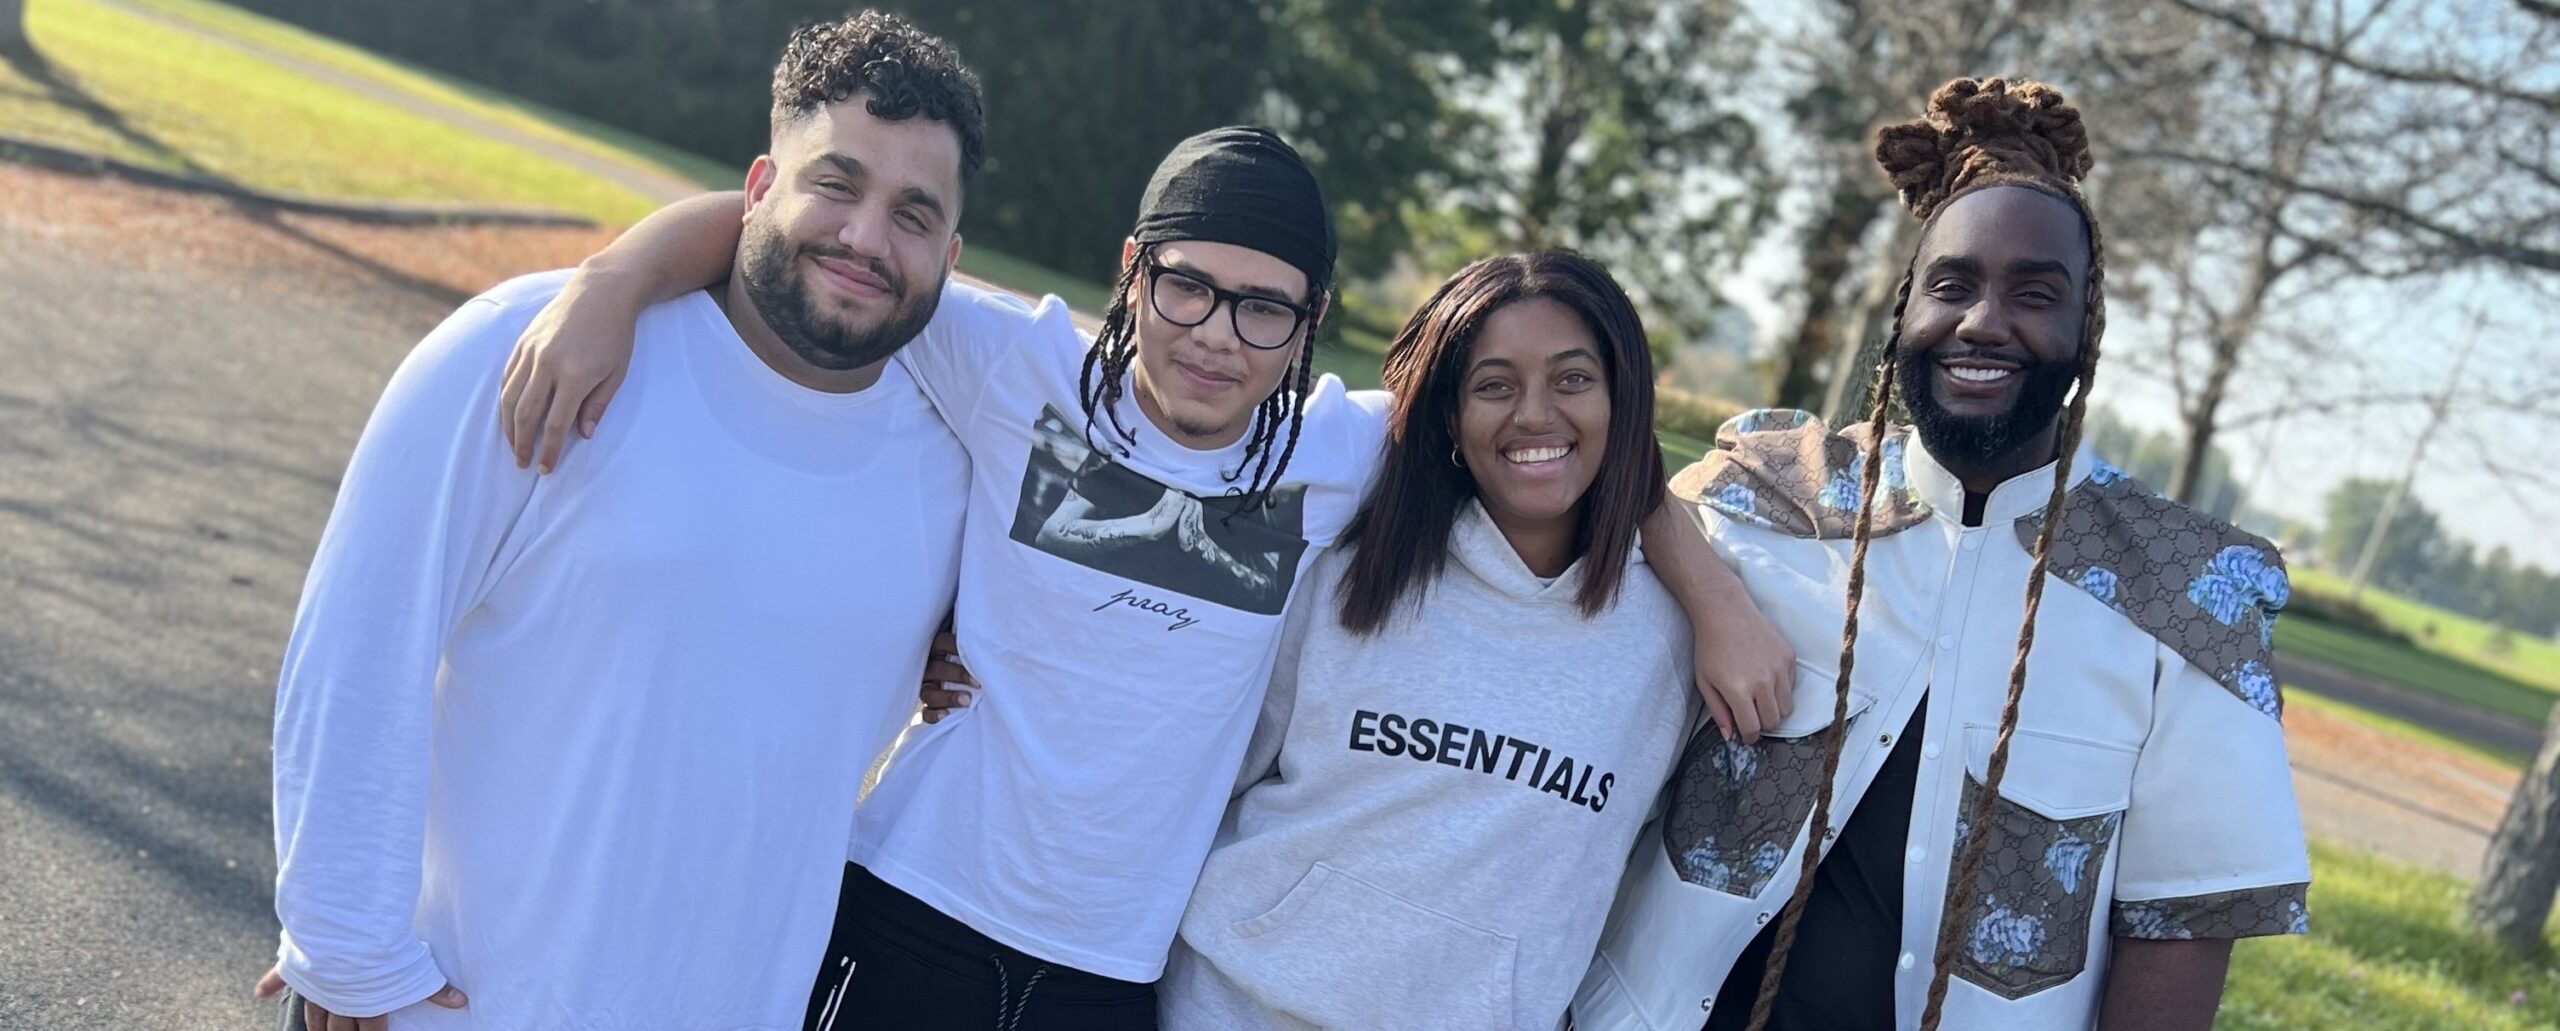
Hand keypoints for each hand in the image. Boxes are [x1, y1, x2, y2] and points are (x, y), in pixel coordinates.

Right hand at [255, 965, 466, 1029]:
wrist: (342, 927)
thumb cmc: (380, 950)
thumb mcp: (414, 969)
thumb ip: (434, 987)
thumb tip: (461, 1002)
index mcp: (364, 1003)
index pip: (370, 1030)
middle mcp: (336, 999)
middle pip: (338, 1027)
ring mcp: (314, 983)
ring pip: (312, 1011)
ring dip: (315, 1024)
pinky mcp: (296, 964)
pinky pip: (279, 976)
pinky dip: (269, 984)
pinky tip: (260, 993)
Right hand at [498, 269, 642, 473]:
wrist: (601, 292)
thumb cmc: (616, 335)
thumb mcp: (617, 372)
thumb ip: (598, 405)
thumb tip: (582, 436)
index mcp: (575, 375)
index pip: (555, 424)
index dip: (549, 450)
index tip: (546, 469)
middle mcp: (548, 364)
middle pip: (526, 414)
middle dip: (523, 444)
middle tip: (523, 464)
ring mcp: (532, 352)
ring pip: (510, 397)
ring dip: (509, 427)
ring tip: (514, 446)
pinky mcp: (523, 342)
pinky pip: (507, 377)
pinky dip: (505, 399)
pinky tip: (508, 416)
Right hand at [917, 628, 975, 723]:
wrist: (960, 677)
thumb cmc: (971, 659)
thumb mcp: (970, 649)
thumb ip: (977, 645)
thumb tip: (998, 641)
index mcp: (937, 649)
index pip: (942, 642)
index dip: (956, 646)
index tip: (976, 654)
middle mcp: (929, 667)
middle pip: (936, 669)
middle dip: (957, 675)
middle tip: (977, 682)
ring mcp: (926, 688)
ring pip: (928, 693)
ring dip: (947, 697)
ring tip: (967, 701)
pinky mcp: (927, 706)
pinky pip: (926, 713)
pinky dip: (934, 715)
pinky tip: (947, 715)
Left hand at [1690, 605, 1795, 744]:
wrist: (1726, 612)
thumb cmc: (1710, 647)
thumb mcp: (1705, 682)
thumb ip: (1718, 711)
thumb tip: (1730, 736)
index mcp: (1739, 690)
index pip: (1753, 727)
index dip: (1749, 737)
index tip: (1747, 736)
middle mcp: (1763, 682)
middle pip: (1773, 721)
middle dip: (1762, 725)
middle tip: (1752, 718)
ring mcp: (1779, 669)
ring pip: (1787, 707)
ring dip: (1774, 710)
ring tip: (1760, 701)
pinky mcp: (1789, 657)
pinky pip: (1792, 686)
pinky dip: (1782, 690)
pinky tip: (1766, 679)